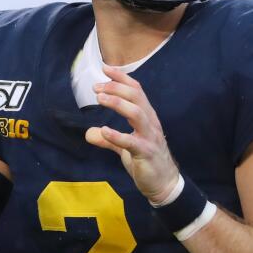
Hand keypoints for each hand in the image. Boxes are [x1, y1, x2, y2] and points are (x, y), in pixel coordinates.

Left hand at [85, 66, 179, 202]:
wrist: (164, 184)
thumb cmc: (147, 162)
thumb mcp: (126, 148)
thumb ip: (109, 139)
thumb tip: (89, 133)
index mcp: (147, 117)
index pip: (136, 91)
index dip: (122, 78)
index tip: (105, 69)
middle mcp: (150, 123)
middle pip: (136, 97)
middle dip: (116, 88)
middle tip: (97, 87)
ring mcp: (150, 137)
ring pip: (136, 113)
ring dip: (118, 103)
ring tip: (100, 99)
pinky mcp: (146, 153)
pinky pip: (131, 142)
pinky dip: (117, 135)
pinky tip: (103, 131)